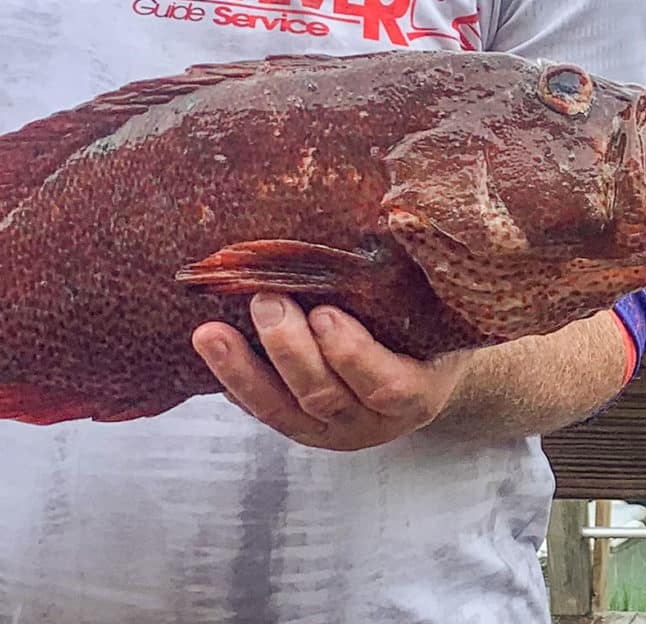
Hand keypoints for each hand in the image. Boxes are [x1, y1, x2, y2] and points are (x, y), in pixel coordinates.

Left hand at [191, 293, 468, 450]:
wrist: (419, 367)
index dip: (353, 355)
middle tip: (265, 300)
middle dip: (288, 349)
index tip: (325, 313)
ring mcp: (329, 429)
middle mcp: (371, 421)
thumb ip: (415, 281)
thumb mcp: (436, 310)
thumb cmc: (429, 325)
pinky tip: (211, 352)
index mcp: (416, 393)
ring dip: (242, 370)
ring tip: (210, 333)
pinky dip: (232, 383)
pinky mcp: (296, 425)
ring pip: (280, 410)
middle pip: (323, 396)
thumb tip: (395, 216)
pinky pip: (259, 410)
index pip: (387, 386)